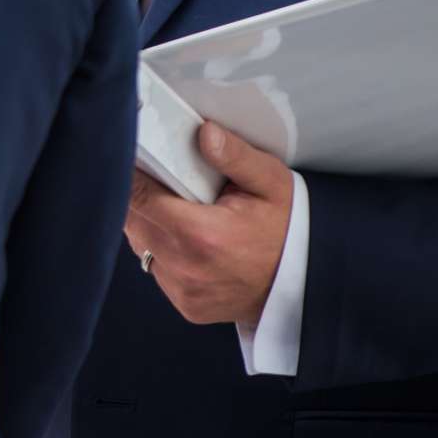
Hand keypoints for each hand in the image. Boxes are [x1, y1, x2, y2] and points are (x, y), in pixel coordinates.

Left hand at [125, 121, 291, 326]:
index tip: (137, 158)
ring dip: (150, 225)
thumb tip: (204, 133)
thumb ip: (234, 156)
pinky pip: (157, 269)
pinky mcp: (185, 305)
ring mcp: (183, 291)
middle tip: (166, 183)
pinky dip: (164, 251)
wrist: (306, 282)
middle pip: (133, 221)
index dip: (132, 174)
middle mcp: (186, 268)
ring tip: (181, 211)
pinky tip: (190, 241)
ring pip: (141, 246)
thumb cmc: (288, 228)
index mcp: (201, 235)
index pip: (137, 197)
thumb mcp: (271, 182)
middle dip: (141, 197)